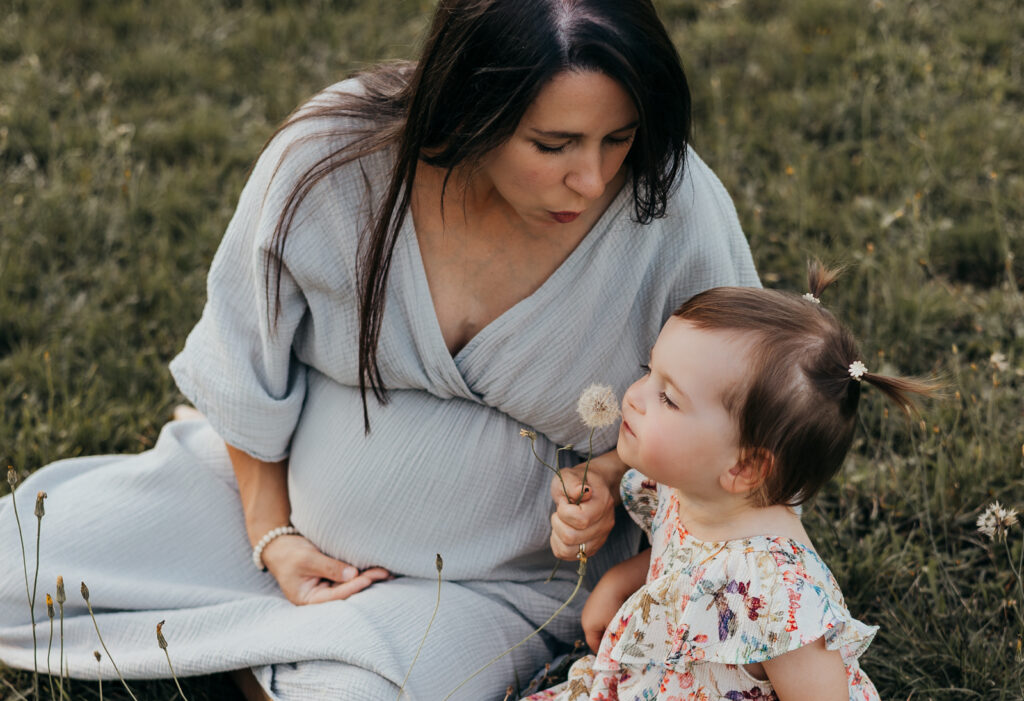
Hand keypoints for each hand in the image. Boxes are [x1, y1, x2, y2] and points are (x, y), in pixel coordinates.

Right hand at [261, 534, 391, 604]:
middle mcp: (320, 597)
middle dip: (366, 583)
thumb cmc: (289, 553)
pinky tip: (378, 569)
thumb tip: (353, 574)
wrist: (280, 545)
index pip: (334, 596)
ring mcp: (328, 587)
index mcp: (308, 599)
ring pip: (351, 584)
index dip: (352, 587)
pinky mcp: (334, 577)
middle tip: (385, 573)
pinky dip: (363, 572)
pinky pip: (350, 577)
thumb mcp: (307, 559)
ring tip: (387, 572)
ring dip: (368, 577)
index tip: (367, 578)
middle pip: (346, 592)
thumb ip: (329, 567)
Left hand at [549, 453, 622, 560]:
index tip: (564, 501)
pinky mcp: (590, 548)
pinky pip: (567, 555)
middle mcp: (605, 524)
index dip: (564, 511)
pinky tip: (561, 530)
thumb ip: (573, 483)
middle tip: (560, 511)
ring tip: (561, 521)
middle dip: (557, 523)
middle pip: (572, 537)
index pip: (581, 520)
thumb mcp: (569, 475)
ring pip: (568, 550)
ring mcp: (599, 538)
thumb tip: (581, 491)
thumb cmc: (576, 482)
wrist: (589, 489)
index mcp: (603, 503)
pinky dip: (558, 544)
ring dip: (557, 534)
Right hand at [581, 548, 649, 651]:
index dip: (604, 653)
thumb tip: (616, 654)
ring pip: (599, 625)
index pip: (594, 646)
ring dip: (609, 629)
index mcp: (588, 626)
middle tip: (620, 644)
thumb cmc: (615, 607)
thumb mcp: (615, 628)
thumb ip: (614, 642)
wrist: (616, 582)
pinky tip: (618, 615)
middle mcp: (586, 618)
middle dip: (607, 640)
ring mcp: (590, 608)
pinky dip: (609, 618)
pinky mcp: (595, 601)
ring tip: (621, 628)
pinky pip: (601, 615)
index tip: (616, 657)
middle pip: (595, 636)